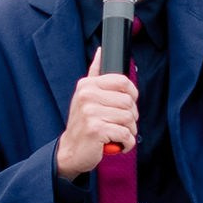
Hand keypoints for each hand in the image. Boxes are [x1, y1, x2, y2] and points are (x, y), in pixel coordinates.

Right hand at [56, 55, 140, 179]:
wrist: (70, 151)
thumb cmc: (82, 124)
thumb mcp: (85, 96)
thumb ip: (95, 73)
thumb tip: (101, 51)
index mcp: (87, 85)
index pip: (123, 82)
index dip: (132, 95)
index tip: (128, 106)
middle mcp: (87, 96)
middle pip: (129, 102)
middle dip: (131, 118)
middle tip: (120, 125)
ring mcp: (90, 112)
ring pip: (129, 119)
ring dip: (129, 132)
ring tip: (118, 135)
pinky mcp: (95, 130)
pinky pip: (125, 134)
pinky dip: (126, 144)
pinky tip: (117, 145)